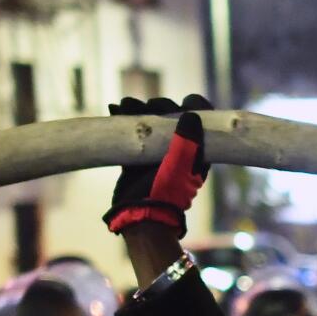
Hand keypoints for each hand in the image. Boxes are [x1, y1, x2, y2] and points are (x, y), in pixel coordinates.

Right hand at [103, 94, 210, 235]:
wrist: (141, 215)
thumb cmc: (166, 192)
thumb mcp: (181, 166)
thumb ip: (187, 141)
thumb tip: (192, 115)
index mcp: (197, 152)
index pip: (201, 123)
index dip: (195, 108)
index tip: (185, 100)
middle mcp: (179, 150)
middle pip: (173, 118)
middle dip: (160, 106)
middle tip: (150, 105)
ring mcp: (157, 153)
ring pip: (151, 123)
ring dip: (138, 109)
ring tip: (124, 104)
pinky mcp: (138, 158)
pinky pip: (133, 133)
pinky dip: (124, 120)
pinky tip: (114, 110)